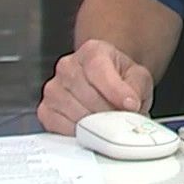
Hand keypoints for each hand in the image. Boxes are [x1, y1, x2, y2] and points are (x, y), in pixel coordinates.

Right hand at [37, 39, 155, 134]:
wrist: (107, 88)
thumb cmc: (122, 80)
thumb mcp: (138, 78)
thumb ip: (137, 87)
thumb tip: (130, 104)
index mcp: (93, 51)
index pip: (99, 70)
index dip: (115, 91)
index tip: (131, 105)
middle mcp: (67, 66)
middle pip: (87, 94)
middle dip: (108, 111)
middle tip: (122, 119)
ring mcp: (53, 88)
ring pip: (74, 111)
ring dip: (94, 123)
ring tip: (108, 123)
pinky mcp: (45, 110)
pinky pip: (58, 125)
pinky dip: (77, 132)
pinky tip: (90, 130)